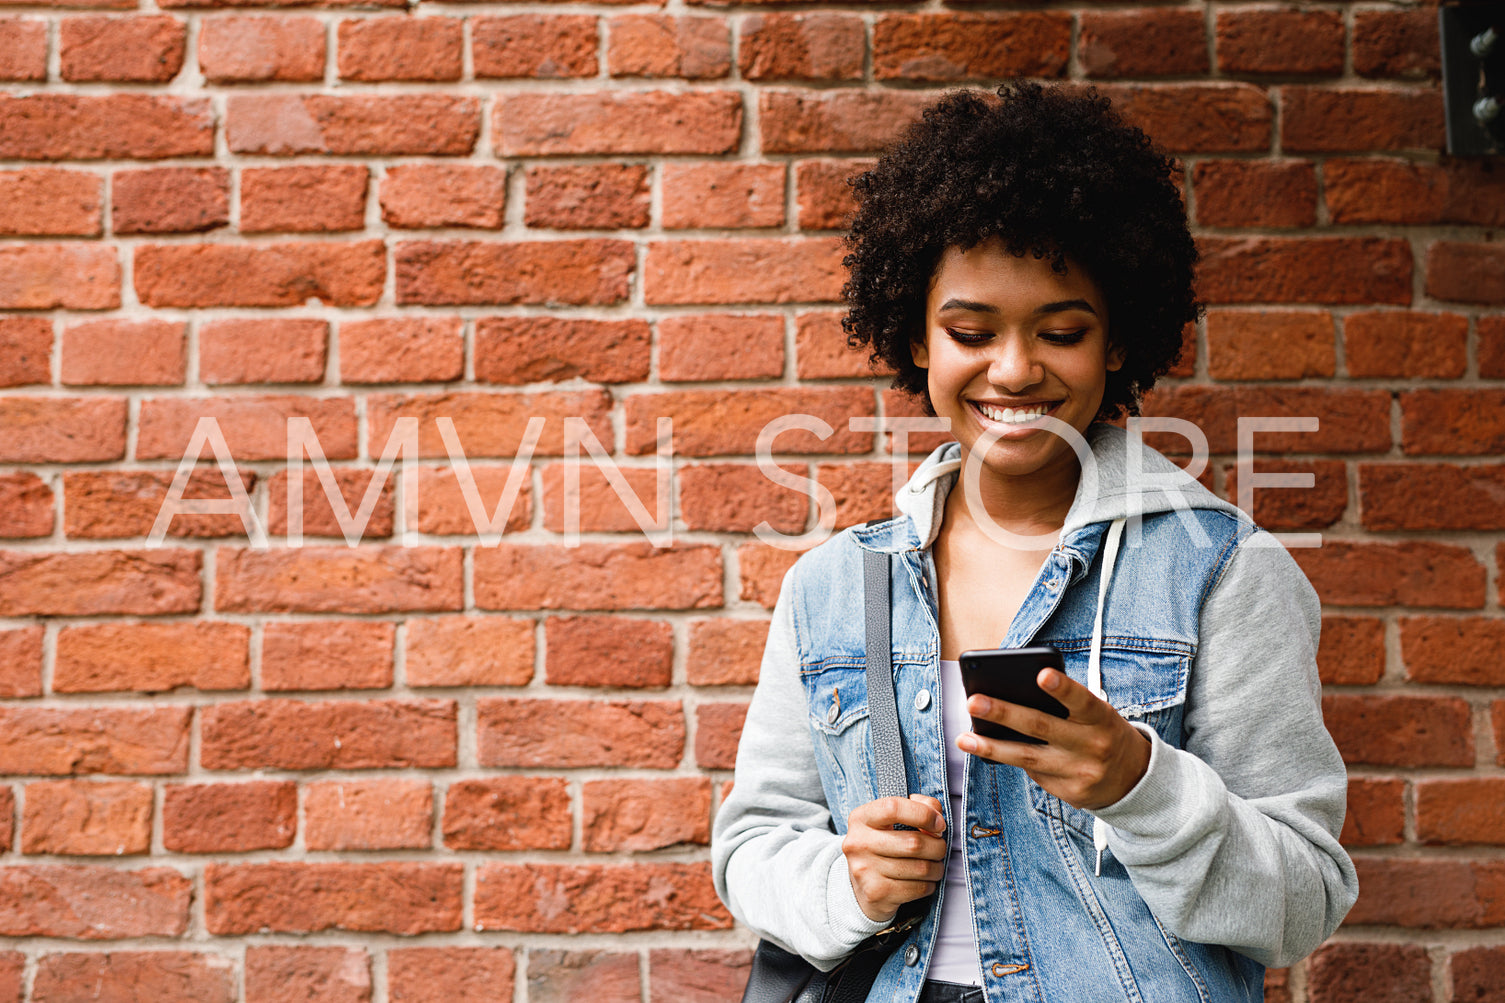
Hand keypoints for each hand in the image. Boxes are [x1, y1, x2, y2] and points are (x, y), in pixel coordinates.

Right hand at [841, 793, 946, 922]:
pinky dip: (929, 884)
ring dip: (936, 867)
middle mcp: (858, 843)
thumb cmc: (885, 845)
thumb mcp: (894, 819)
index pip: (893, 808)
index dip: (923, 814)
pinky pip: (918, 888)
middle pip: (914, 843)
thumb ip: (920, 806)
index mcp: (861, 818)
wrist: (862, 887)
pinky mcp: (876, 893)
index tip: (939, 824)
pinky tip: (923, 881)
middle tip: (938, 848)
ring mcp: (865, 870)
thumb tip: (937, 819)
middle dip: (937, 846)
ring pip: (921, 868)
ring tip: (933, 865)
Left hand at [958, 668, 1150, 811]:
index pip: (1082, 700)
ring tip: (963, 739)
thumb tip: (1011, 697)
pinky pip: (1035, 775)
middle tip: (973, 700)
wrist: (1134, 778)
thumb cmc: (1103, 732)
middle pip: (1042, 727)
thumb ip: (1065, 706)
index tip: (1040, 674)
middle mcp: (1092, 746)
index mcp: (1102, 718)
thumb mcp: (1097, 714)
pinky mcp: (1071, 794)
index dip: (1062, 688)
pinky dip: (1012, 761)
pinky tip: (989, 752)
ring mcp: (1081, 773)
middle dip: (1004, 713)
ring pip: (1028, 758)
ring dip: (991, 748)